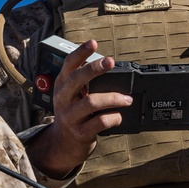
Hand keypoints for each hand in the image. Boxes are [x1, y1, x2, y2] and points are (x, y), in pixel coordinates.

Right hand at [27, 41, 132, 177]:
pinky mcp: (80, 133)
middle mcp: (63, 99)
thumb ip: (82, 81)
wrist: (63, 144)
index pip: (68, 65)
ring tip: (127, 99)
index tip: (93, 43)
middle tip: (111, 62)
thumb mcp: (71, 95)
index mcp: (61, 86)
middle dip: (94, 69)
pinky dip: (113, 118)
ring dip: (113, 98)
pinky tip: (119, 116)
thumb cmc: (72, 114)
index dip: (80, 52)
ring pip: (91, 102)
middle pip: (77, 79)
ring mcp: (70, 117)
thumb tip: (106, 65)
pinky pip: (99, 122)